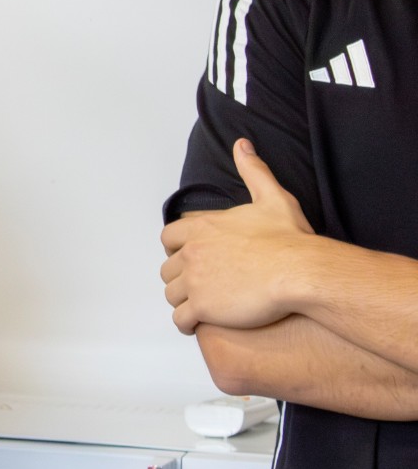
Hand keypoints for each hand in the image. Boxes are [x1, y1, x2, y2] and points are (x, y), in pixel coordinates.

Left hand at [160, 138, 327, 333]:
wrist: (300, 271)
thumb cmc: (289, 239)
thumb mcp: (272, 196)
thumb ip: (252, 170)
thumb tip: (242, 145)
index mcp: (201, 228)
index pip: (168, 238)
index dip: (178, 249)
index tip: (191, 257)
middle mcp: (191, 253)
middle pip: (168, 268)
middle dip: (181, 277)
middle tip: (200, 285)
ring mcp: (194, 281)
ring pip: (172, 295)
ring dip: (183, 301)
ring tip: (200, 306)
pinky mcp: (202, 307)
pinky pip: (181, 320)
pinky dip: (187, 323)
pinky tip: (199, 324)